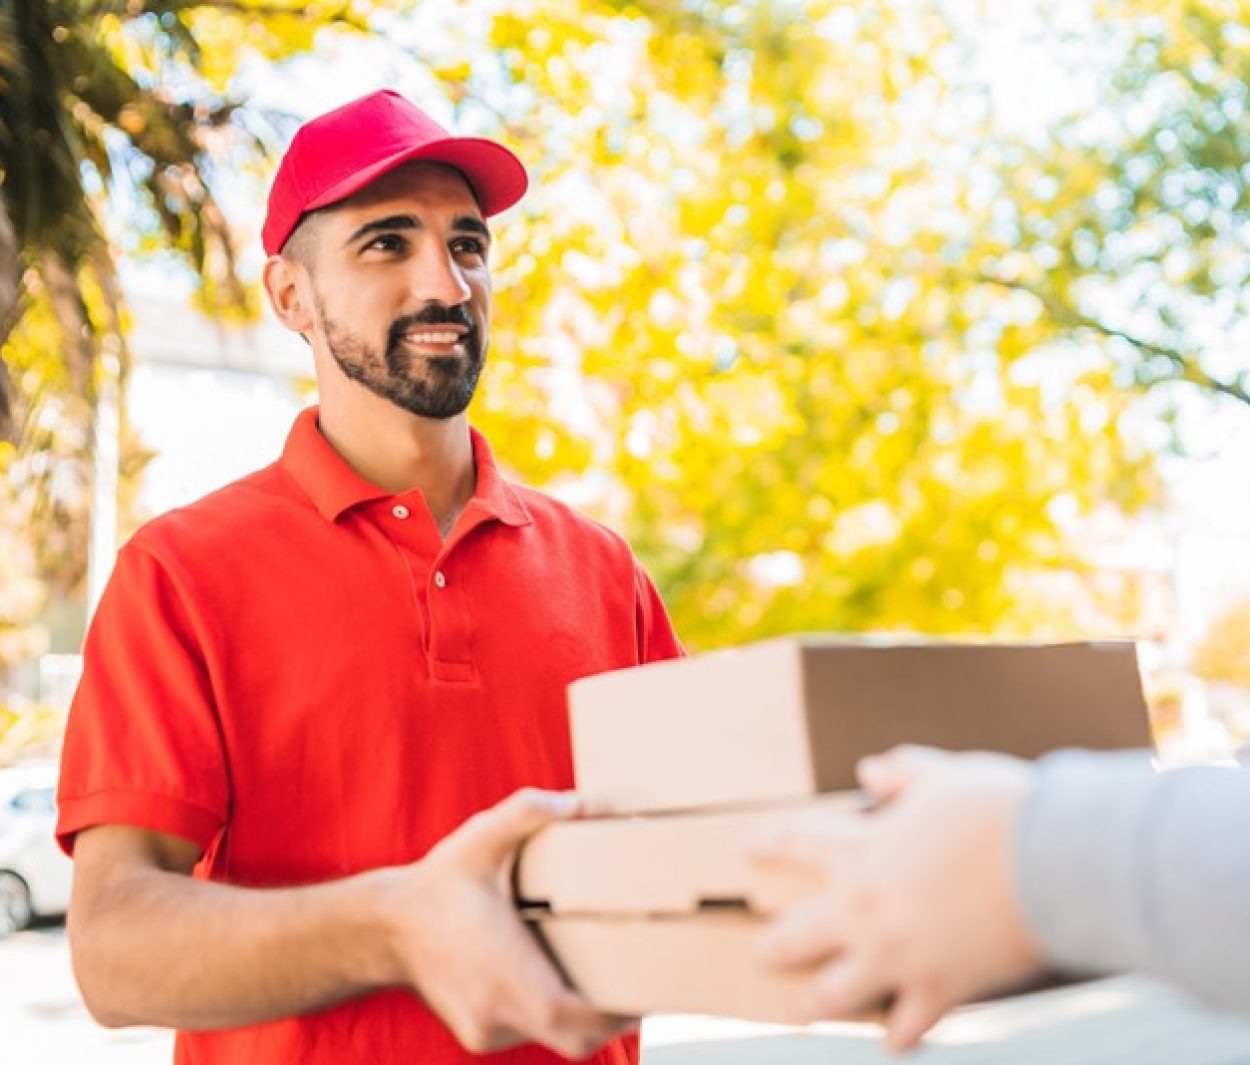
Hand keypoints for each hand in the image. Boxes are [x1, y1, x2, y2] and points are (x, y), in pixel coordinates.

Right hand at [382, 788, 634, 1058]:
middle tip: (641, 986)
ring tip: (610, 976)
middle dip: (612, 1019)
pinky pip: (531, 1033)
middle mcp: (494, 1012)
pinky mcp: (479, 1034)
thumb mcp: (481, 838)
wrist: (384, 926)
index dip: (615, 1012)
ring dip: (583, 1015)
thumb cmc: (439, 883)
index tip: (644, 991)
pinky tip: (564, 979)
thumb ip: (527, 812)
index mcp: (502, 971)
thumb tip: (579, 801)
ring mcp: (485, 1029)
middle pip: (575, 1040)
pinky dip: (554, 1015)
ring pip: (554, 1039)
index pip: (572, 1017)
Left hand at [747, 746, 1045, 1052]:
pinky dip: (899, 1036)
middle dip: (773, 946)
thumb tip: (870, 771)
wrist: (1053, 862)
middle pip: (796, 935)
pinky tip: (892, 1043)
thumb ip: (902, 772)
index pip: (793, 846)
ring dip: (814, 1004)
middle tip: (760, 952)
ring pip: (835, 993)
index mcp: (860, 851)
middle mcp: (865, 909)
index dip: (764, 848)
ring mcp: (898, 955)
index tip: (743, 852)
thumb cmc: (998, 810)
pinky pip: (908, 1025)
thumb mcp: (944, 775)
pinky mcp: (939, 989)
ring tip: (802, 1011)